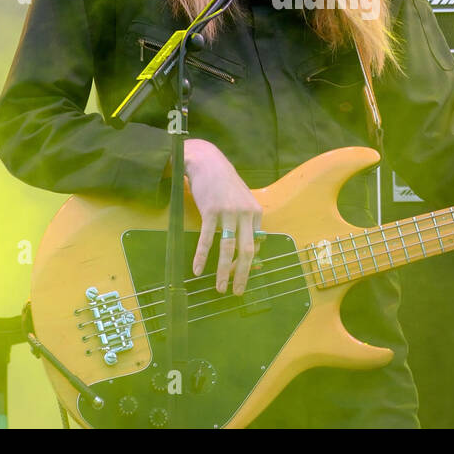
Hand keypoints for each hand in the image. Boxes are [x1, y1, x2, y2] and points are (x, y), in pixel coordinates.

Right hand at [183, 139, 262, 294]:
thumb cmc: (224, 183)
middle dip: (243, 274)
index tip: (241, 275)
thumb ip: (247, 220)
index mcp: (256, 212)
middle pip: (247, 250)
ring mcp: (228, 212)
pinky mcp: (211, 211)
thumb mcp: (242, 199)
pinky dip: (201, 256)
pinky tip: (196, 270)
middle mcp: (245, 213)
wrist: (207, 162)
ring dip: (224, 271)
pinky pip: (206, 239)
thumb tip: (250, 246)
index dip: (249, 262)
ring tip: (220, 288)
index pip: (256, 243)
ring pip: (228, 248)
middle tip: (238, 291)